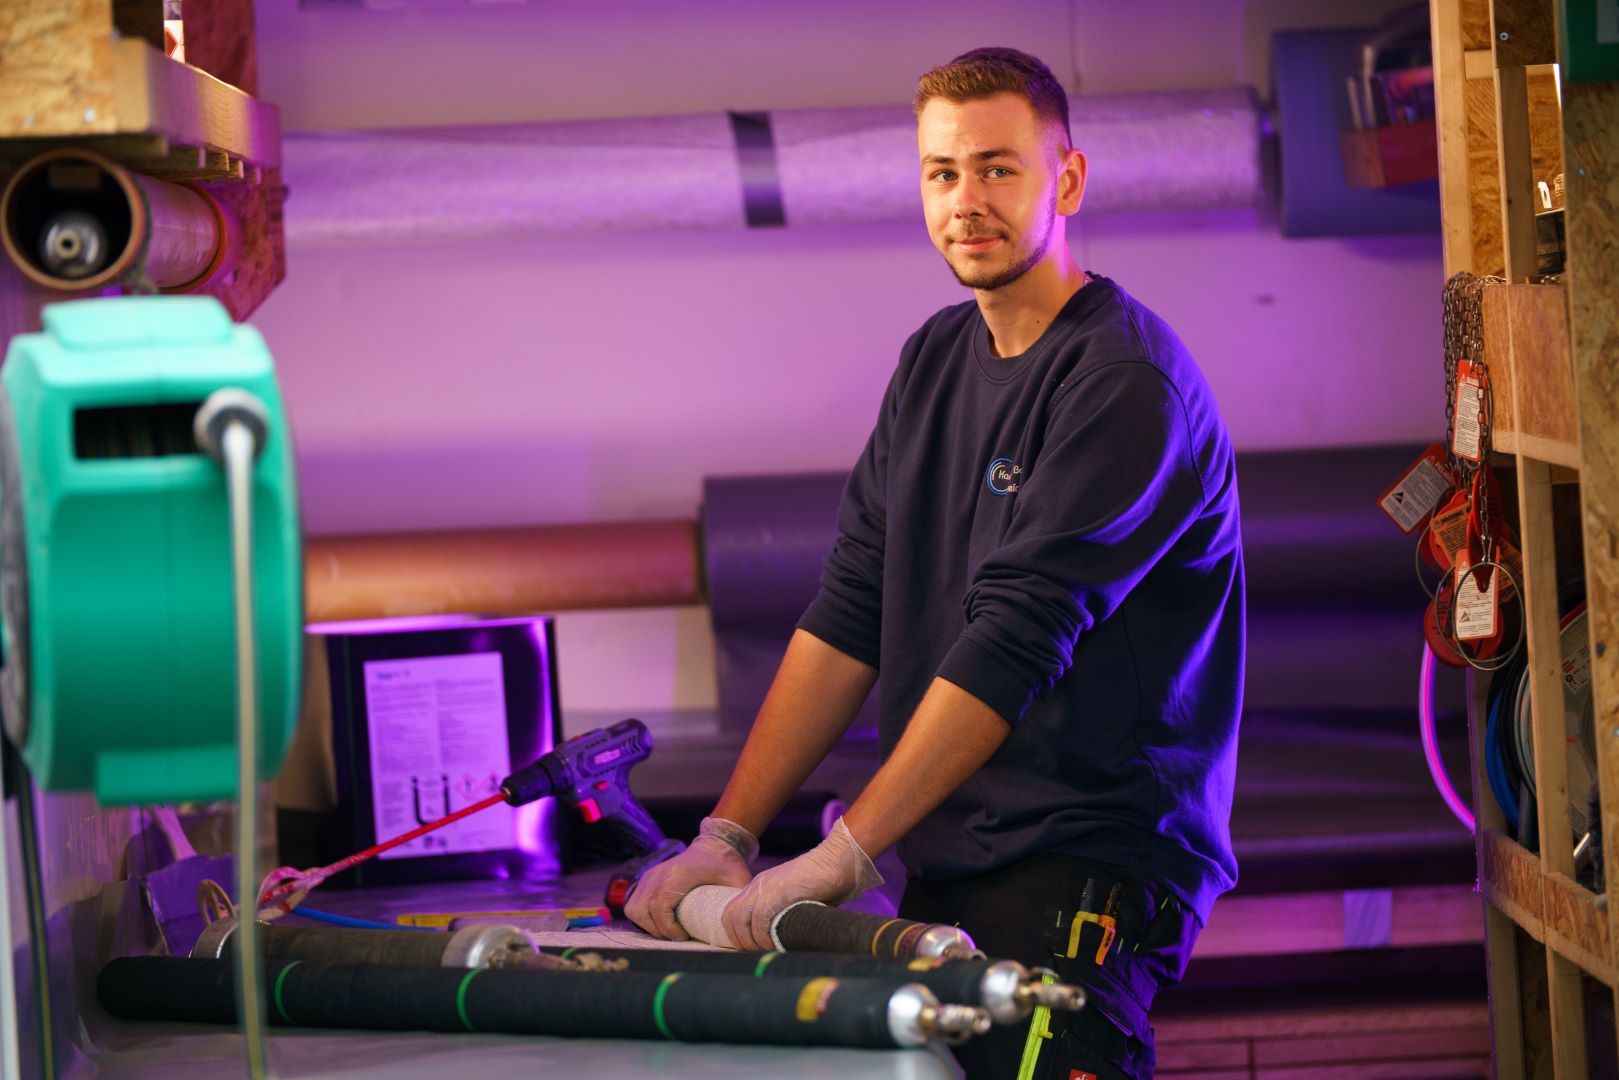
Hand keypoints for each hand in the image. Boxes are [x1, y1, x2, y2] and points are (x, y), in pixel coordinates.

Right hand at [625, 817, 755, 939]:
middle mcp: (658, 874)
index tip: (684, 936)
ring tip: (669, 929)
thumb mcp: (737, 881)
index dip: (668, 928)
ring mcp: (649, 876)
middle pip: (642, 911)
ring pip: (634, 909)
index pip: (659, 907)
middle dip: (658, 930)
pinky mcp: (646, 879)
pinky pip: (633, 904)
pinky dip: (643, 917)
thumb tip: (738, 928)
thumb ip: (737, 902)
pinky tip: (661, 921)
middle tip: (678, 935)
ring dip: (648, 925)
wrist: (714, 846)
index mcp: (677, 875)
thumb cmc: (726, 866)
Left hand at [720, 817, 882, 950]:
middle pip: (730, 917)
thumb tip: (783, 941)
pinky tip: (777, 942)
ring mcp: (766, 886)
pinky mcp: (778, 891)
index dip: (738, 934)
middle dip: (740, 941)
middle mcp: (758, 885)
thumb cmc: (824, 883)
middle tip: (756, 953)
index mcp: (760, 886)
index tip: (751, 948)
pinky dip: (764, 936)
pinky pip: (760, 918)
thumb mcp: (796, 899)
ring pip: (740, 919)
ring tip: (767, 950)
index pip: (731, 913)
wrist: (838, 861)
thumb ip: (785, 915)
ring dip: (751, 941)